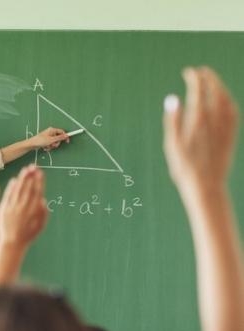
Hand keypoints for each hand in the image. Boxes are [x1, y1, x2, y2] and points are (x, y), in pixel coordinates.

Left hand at [0, 165, 47, 247]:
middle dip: (31, 176)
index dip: (39, 181)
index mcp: (33, 211)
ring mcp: (13, 208)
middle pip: (28, 188)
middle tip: (34, 167)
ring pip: (18, 190)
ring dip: (22, 179)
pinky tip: (14, 180)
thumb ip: (43, 213)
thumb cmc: (27, 236)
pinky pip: (8, 196)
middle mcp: (23, 207)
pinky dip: (11, 188)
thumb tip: (44, 200)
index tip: (40, 173)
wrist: (12, 244)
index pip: (37, 192)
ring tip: (25, 170)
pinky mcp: (4, 210)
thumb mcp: (39, 226)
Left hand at [29, 127, 69, 151]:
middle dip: (56, 143)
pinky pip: (50, 144)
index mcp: (52, 130)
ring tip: (47, 146)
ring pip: (54, 142)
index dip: (65, 137)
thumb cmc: (40, 141)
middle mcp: (50, 132)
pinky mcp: (45, 141)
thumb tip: (66, 136)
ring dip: (51, 146)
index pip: (62, 132)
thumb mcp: (52, 140)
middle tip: (52, 145)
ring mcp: (48, 137)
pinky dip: (48, 147)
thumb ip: (60, 138)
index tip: (67, 141)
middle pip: (58, 138)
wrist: (32, 144)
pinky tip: (44, 147)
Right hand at [163, 66, 238, 198]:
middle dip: (209, 77)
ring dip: (219, 87)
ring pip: (226, 98)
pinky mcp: (232, 134)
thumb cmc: (184, 167)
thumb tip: (173, 98)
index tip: (188, 72)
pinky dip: (227, 100)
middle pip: (215, 90)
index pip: (199, 89)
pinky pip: (233, 111)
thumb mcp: (172, 145)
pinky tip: (224, 101)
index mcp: (198, 118)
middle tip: (201, 72)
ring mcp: (226, 126)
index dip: (194, 77)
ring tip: (212, 83)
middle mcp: (215, 119)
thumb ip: (173, 120)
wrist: (206, 185)